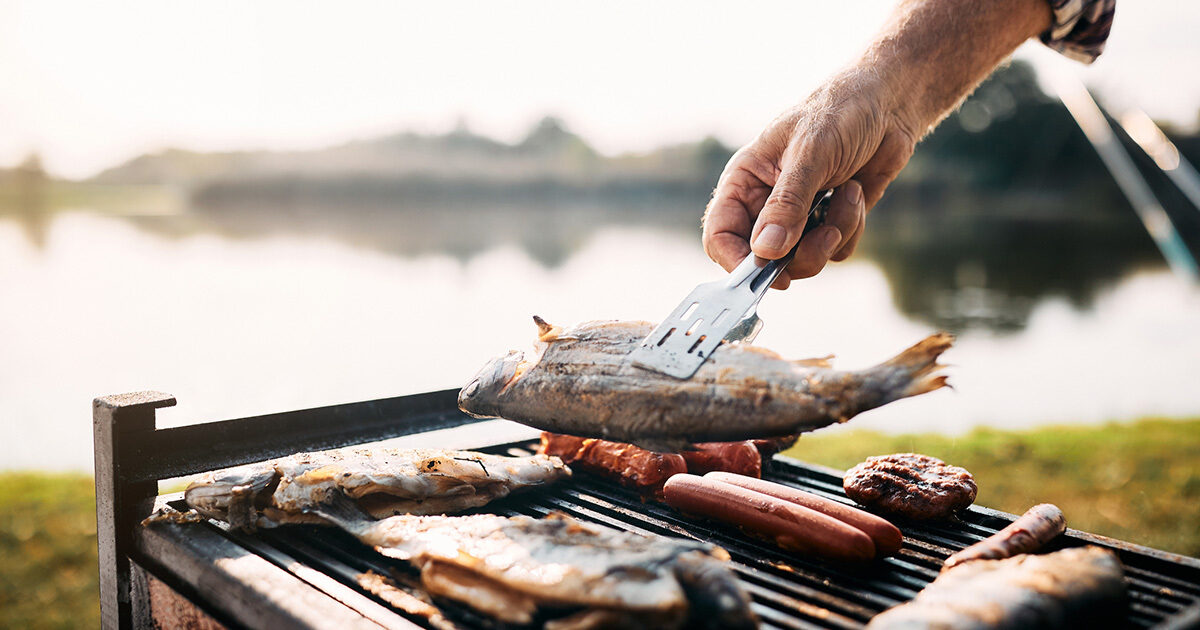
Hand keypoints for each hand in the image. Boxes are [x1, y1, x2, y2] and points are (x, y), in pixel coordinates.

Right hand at [702, 70, 916, 289]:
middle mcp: (765, 204)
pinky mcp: (829, 222)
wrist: (889, 104)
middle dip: (798, 254)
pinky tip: (856, 192)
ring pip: (802, 261)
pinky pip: (834, 251)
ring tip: (848, 195)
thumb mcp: (810, 153)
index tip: (763, 272)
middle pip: (763, 259)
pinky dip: (851, 228)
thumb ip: (787, 204)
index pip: (720, 234)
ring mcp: (798, 216)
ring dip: (832, 236)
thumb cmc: (840, 113)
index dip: (735, 259)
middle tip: (825, 234)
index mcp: (745, 181)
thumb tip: (765, 251)